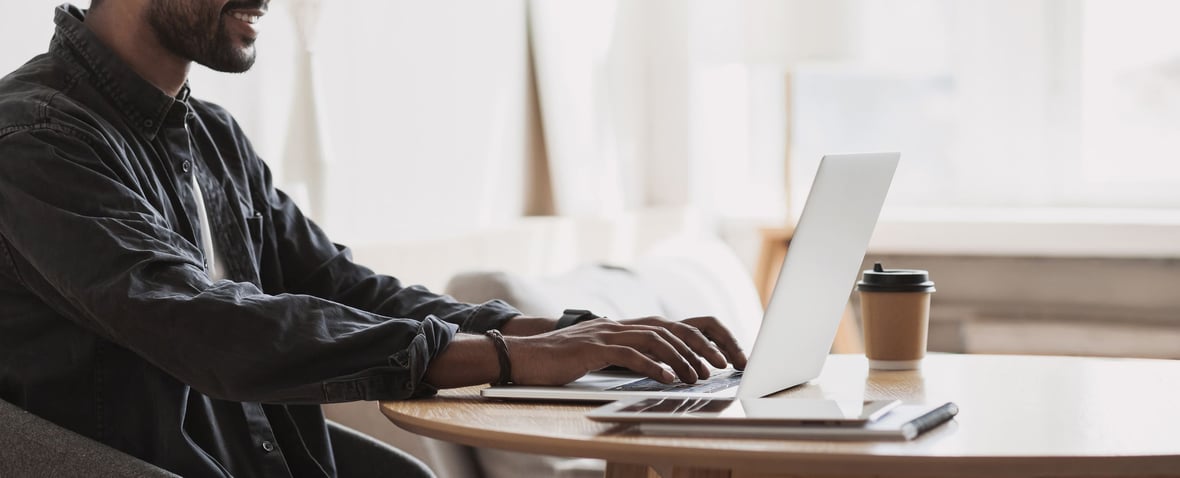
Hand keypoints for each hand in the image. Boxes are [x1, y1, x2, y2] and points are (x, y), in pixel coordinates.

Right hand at [504, 317, 745, 385]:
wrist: (521, 356)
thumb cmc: (557, 361)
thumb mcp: (597, 355)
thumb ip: (622, 354)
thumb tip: (655, 368)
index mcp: (621, 326)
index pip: (669, 323)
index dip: (697, 336)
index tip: (718, 354)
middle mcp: (617, 325)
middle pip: (669, 327)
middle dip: (700, 346)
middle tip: (721, 365)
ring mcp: (604, 334)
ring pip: (655, 339)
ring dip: (682, 359)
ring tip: (699, 376)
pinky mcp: (591, 349)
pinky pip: (630, 355)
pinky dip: (654, 366)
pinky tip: (669, 379)